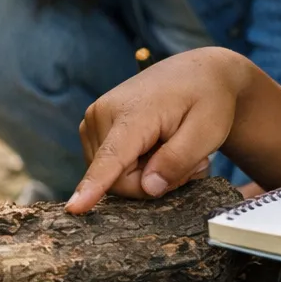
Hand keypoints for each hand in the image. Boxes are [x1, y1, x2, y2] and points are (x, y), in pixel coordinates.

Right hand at [69, 48, 251, 213]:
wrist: (196, 73)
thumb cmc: (206, 99)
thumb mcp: (207, 131)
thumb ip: (178, 160)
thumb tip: (148, 188)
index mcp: (133, 112)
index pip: (111, 157)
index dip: (93, 186)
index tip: (73, 208)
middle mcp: (103, 113)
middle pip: (118, 180)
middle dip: (153, 182)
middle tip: (188, 162)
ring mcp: (94, 120)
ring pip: (113, 177)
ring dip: (146, 174)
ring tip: (172, 148)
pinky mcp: (94, 127)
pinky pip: (110, 167)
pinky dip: (136, 166)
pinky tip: (157, 147)